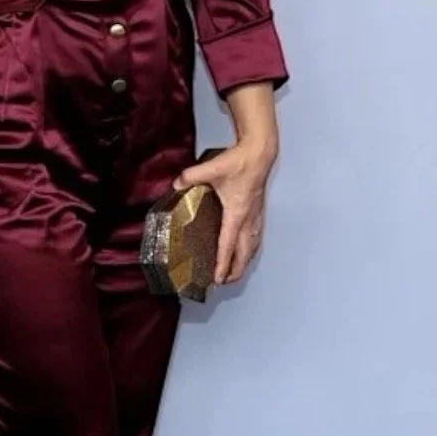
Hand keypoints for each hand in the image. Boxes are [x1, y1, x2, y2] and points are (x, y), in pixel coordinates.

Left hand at [169, 137, 277, 285]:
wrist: (260, 153)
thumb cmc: (238, 162)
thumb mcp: (211, 167)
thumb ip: (191, 176)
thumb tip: (176, 184)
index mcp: (236, 214)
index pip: (228, 245)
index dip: (222, 264)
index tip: (217, 279)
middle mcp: (248, 220)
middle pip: (244, 254)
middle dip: (235, 271)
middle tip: (223, 282)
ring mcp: (256, 217)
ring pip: (252, 248)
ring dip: (244, 263)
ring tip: (234, 273)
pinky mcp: (259, 212)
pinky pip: (256, 238)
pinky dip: (250, 251)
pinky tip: (245, 252)